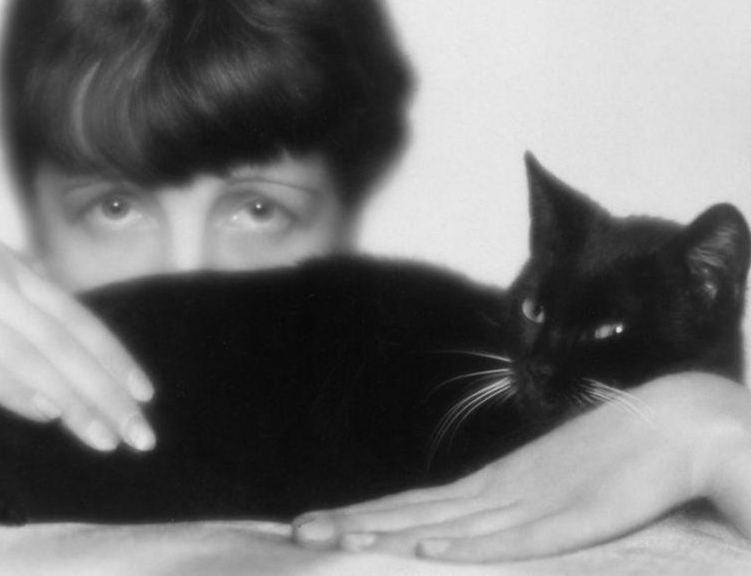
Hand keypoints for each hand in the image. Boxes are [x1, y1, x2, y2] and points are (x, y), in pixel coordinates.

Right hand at [0, 156, 154, 452]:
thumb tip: (44, 280)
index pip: (78, 322)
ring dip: (74, 401)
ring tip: (108, 439)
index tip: (146, 394)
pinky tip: (44, 412)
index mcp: (11, 269)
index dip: (115, 359)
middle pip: (67, 346)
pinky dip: (11, 385)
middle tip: (144, 438)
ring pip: (31, 357)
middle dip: (109, 394)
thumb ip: (9, 270)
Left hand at [293, 372, 750, 561]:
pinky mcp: (570, 519)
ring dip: (386, 533)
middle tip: (294, 530)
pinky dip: (465, 547)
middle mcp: (498, 494)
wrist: (677, 422)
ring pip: (445, 525)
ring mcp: (531, 505)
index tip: (315, 522)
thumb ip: (514, 512)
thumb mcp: (552, 491)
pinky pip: (511, 541)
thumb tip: (471, 526)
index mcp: (493, 489)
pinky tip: (423, 550)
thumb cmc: (613, 458)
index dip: (364, 517)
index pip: (413, 507)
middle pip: (412, 513)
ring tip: (332, 537)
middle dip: (352, 522)